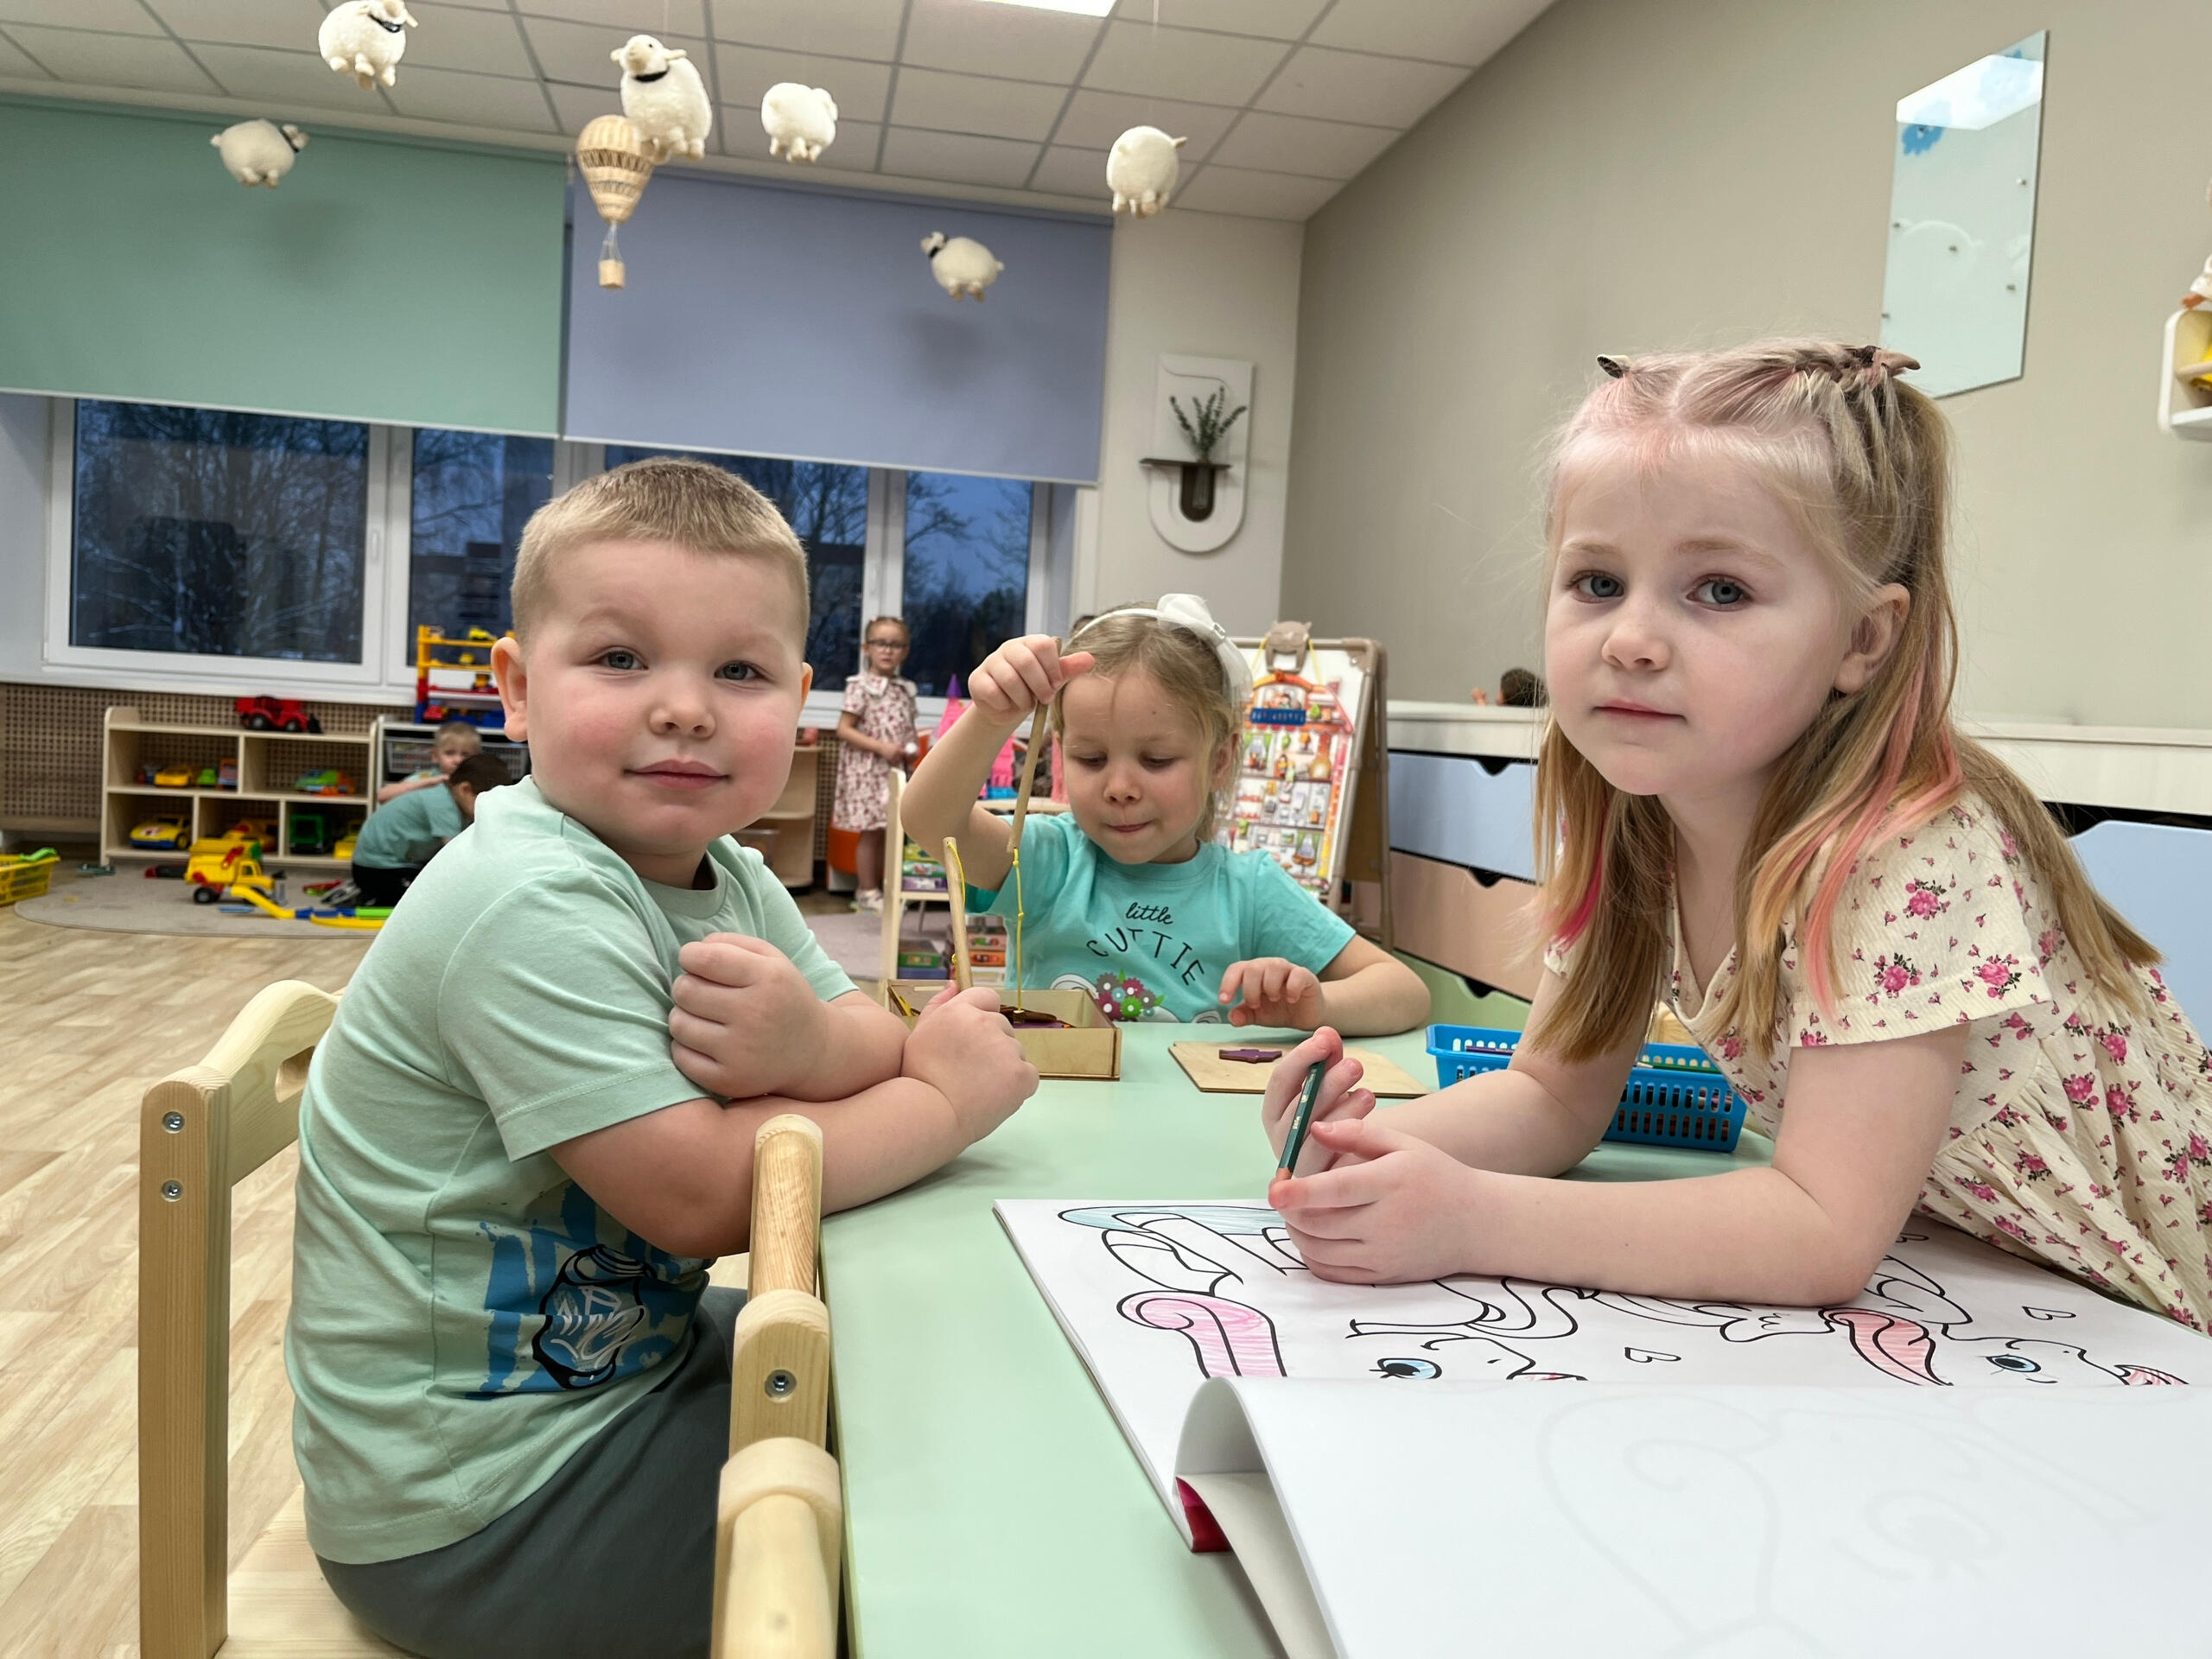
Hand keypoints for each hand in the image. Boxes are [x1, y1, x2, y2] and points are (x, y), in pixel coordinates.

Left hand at [669, 934, 823, 1098]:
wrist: (813, 1052)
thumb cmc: (783, 998)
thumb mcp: (773, 960)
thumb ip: (733, 944)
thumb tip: (693, 949)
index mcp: (769, 979)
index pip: (707, 959)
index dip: (689, 955)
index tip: (692, 959)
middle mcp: (756, 1015)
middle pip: (686, 991)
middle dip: (686, 986)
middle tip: (701, 991)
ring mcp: (741, 1052)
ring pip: (678, 1024)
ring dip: (684, 1016)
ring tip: (703, 1016)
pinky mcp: (729, 1080)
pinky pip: (681, 1057)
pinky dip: (685, 1047)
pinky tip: (705, 1041)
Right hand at [902, 985, 1037, 1142]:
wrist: (930, 1115)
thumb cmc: (919, 1078)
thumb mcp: (919, 1034)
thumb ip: (938, 1005)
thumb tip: (954, 984)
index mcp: (961, 1011)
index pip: (987, 997)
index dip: (981, 1016)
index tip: (972, 1039)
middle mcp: (986, 1023)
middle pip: (1002, 1027)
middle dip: (991, 1044)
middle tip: (969, 1071)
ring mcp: (1007, 1048)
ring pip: (1014, 1052)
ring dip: (1003, 1066)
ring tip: (978, 1087)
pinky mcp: (1021, 1074)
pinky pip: (1027, 1075)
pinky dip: (1017, 1086)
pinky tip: (994, 1096)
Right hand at [967, 634, 1094, 724]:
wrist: (1007, 708)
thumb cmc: (1032, 689)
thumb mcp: (1053, 680)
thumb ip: (1068, 669)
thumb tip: (1091, 659)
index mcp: (1030, 644)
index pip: (1043, 645)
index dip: (1053, 668)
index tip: (1056, 684)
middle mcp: (1009, 648)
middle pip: (1026, 661)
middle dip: (1040, 685)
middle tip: (1045, 699)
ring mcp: (991, 662)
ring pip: (1009, 679)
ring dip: (1023, 699)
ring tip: (1027, 704)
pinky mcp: (977, 679)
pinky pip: (993, 692)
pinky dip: (1005, 704)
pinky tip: (1008, 705)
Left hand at [1219, 957, 1326, 1028]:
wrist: (1306, 1015)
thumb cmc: (1279, 1010)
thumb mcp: (1258, 1015)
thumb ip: (1244, 1015)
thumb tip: (1232, 1017)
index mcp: (1254, 973)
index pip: (1237, 969)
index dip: (1228, 983)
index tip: (1224, 1000)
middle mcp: (1269, 967)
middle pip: (1253, 967)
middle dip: (1250, 989)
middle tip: (1255, 1005)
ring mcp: (1288, 969)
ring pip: (1274, 966)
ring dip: (1270, 986)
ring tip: (1274, 999)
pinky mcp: (1306, 976)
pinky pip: (1297, 974)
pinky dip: (1292, 988)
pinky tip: (1292, 999)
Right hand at [1258, 1027, 1374, 1174]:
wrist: (1350, 1159)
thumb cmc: (1333, 1114)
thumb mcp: (1329, 1082)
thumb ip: (1327, 1058)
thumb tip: (1327, 1032)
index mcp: (1275, 1109)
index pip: (1281, 1080)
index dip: (1302, 1058)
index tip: (1326, 1040)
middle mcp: (1280, 1136)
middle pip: (1298, 1107)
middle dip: (1326, 1083)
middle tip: (1355, 1065)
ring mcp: (1298, 1161)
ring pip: (1315, 1134)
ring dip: (1342, 1110)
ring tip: (1367, 1093)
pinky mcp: (1319, 1181)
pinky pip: (1332, 1157)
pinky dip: (1350, 1133)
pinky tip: (1366, 1118)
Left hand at [1268, 1116, 1484, 1283]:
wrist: (1478, 1223)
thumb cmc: (1437, 1176)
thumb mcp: (1405, 1145)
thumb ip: (1358, 1133)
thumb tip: (1314, 1129)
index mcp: (1391, 1182)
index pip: (1337, 1189)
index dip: (1301, 1191)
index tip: (1275, 1190)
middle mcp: (1387, 1222)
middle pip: (1321, 1223)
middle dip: (1292, 1211)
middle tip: (1282, 1194)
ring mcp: (1385, 1254)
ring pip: (1321, 1250)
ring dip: (1298, 1233)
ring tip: (1296, 1213)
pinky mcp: (1383, 1275)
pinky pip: (1334, 1274)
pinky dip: (1313, 1257)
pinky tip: (1313, 1238)